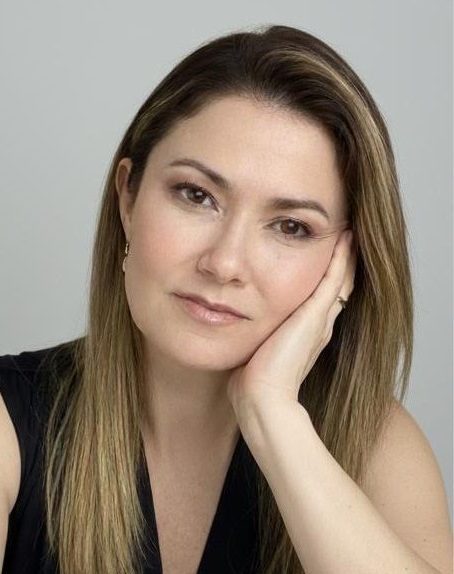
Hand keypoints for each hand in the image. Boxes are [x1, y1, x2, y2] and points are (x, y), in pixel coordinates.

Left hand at [226, 229, 356, 417]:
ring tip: (349, 232)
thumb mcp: (256, 351)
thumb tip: (236, 331)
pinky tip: (344, 238)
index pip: (323, 299)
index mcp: (307, 334)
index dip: (328, 277)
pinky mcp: (316, 315)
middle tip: (347, 238)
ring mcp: (320, 320)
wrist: (262, 398)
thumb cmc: (253, 381)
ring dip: (345, 255)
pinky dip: (341, 257)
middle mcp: (320, 325)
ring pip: (341, 279)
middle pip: (338, 287)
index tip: (328, 257)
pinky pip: (335, 278)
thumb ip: (256, 339)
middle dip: (342, 263)